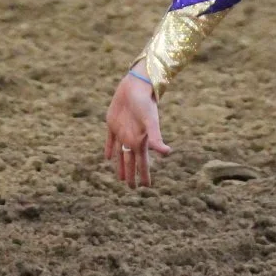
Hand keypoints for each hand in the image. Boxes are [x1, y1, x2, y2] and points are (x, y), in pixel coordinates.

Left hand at [103, 65, 172, 188]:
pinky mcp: (112, 123)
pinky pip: (110, 140)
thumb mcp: (151, 122)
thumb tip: (167, 153)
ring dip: (120, 166)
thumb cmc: (145, 104)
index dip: (144, 175)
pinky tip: (107, 157)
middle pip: (131, 162)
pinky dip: (109, 149)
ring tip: (120, 178)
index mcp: (140, 141)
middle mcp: (131, 139)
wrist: (136, 87)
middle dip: (131, 175)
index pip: (143, 163)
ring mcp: (122, 132)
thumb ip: (156, 138)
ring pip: (120, 154)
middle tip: (131, 188)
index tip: (147, 187)